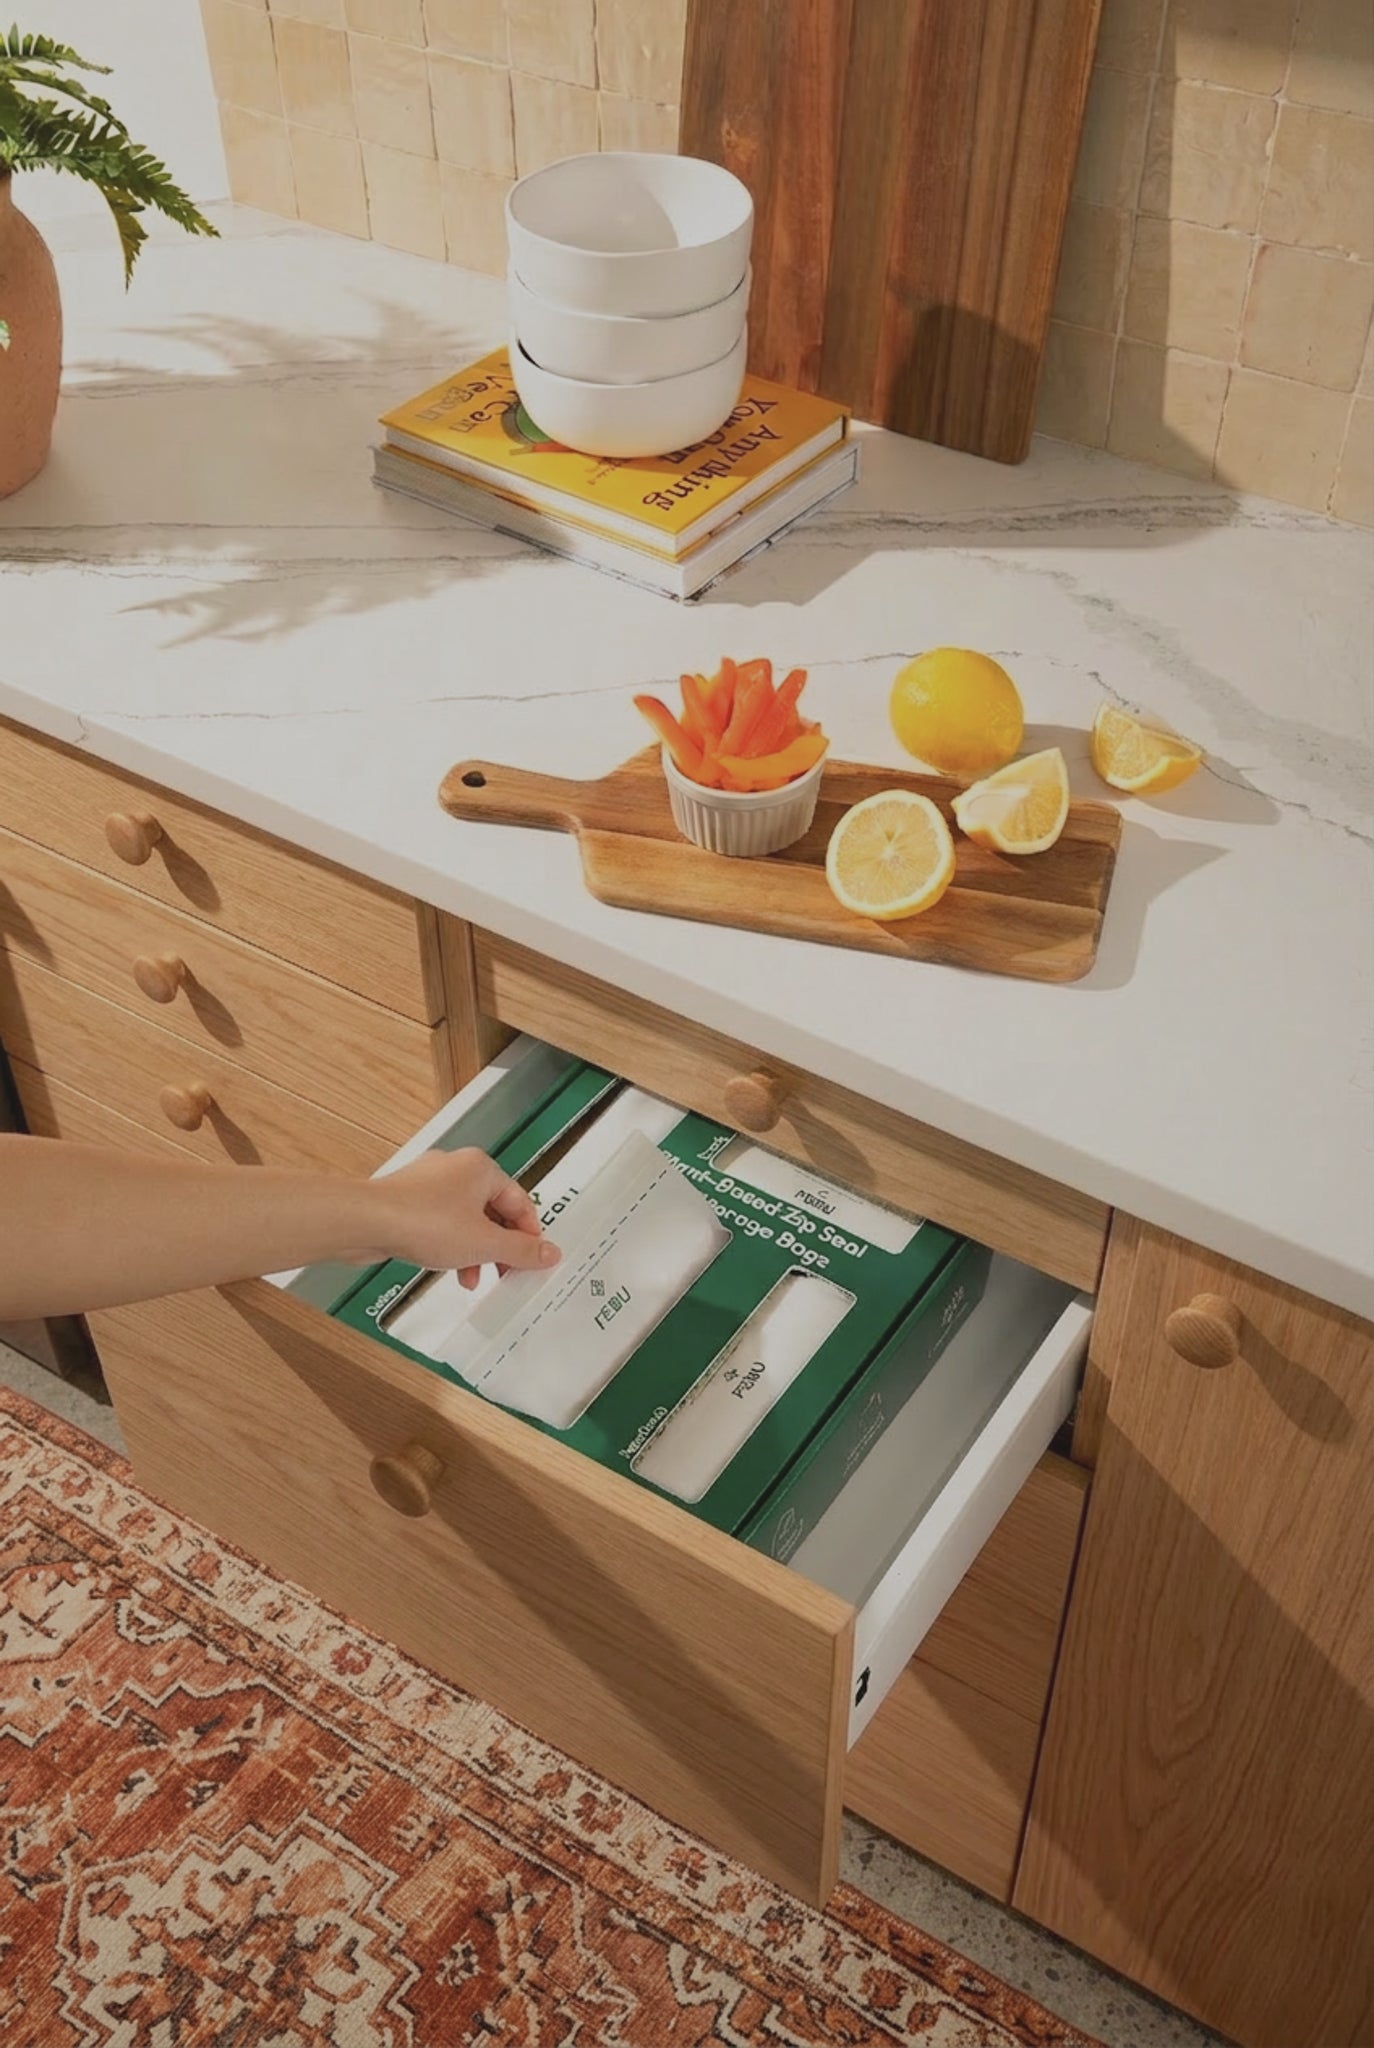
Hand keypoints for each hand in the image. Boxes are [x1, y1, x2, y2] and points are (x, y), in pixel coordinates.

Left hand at [363, 1149, 560, 1287]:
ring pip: (466, 1220)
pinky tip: (448, 1269)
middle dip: (500, 1247)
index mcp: (481, 1168)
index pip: (520, 1202)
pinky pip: (441, 1224)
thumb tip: (549, 1252)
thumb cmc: (420, 1220)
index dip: (529, 1235)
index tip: (534, 1259)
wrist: (365, 1222)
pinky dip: (450, 1246)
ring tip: (473, 1279)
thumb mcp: (483, 1243)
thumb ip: (521, 1250)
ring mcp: (430, 1184)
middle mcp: (456, 1169)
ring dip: (475, 1251)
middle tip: (506, 1272)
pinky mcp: (409, 1201)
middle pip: (493, 1211)